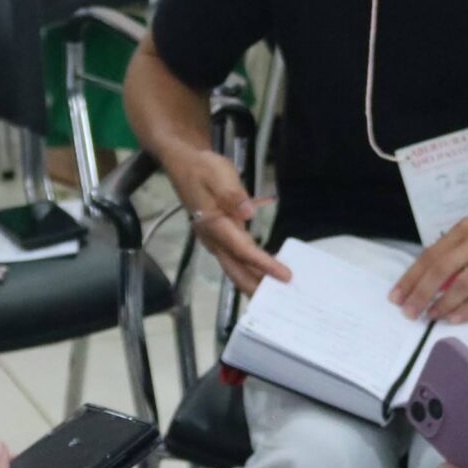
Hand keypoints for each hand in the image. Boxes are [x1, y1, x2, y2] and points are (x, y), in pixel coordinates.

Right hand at [170, 147, 288, 294]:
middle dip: (256, 286)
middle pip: (236, 269)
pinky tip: (263, 274)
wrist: (184, 166)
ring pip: (235, 268)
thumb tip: (248, 212)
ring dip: (252, 282)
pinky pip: (235, 260)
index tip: (284, 275)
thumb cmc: (203, 169)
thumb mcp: (219, 174)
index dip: (264, 264)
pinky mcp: (219, 239)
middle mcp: (214, 239)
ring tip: (274, 293)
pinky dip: (249, 270)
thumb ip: (233, 194)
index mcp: (215, 225)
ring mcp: (215, 241)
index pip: (243, 251)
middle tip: (280, 300)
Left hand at [389, 193, 467, 322]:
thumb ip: (464, 248)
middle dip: (420, 293)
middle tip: (408, 313)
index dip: (411, 277)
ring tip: (430, 318)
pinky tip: (457, 318)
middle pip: (440, 270)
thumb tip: (439, 277)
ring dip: (442, 303)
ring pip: (461, 283)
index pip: (431, 255)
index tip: (396, 296)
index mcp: (467, 227)